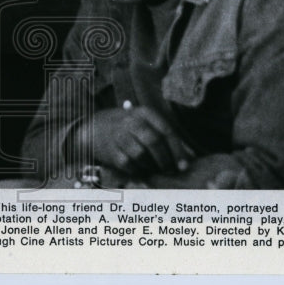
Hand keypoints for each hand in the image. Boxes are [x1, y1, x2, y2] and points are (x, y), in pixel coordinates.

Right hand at [69, 105, 192, 178]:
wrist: (93, 129)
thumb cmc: (127, 128)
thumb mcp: (145, 124)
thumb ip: (166, 138)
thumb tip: (191, 158)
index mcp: (144, 113)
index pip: (166, 131)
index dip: (178, 149)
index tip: (184, 165)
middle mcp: (131, 122)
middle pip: (154, 142)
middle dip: (166, 160)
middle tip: (170, 170)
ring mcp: (119, 136)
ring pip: (141, 155)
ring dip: (152, 166)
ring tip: (155, 169)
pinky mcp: (110, 151)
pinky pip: (129, 165)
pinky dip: (138, 171)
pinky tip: (141, 171)